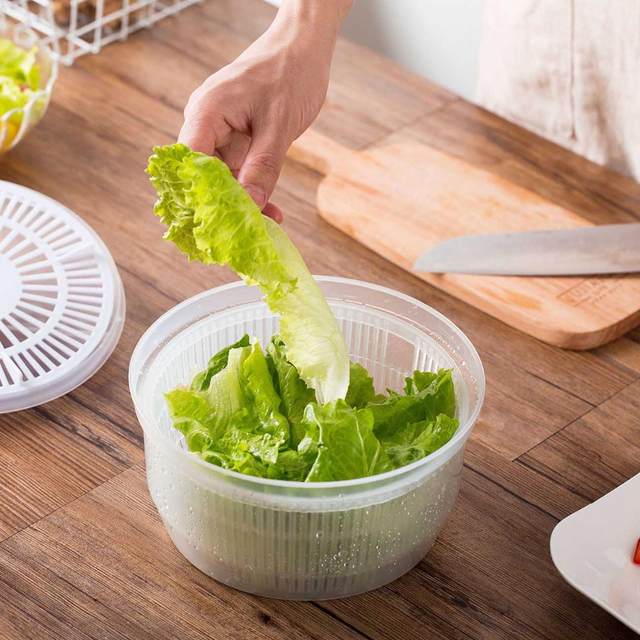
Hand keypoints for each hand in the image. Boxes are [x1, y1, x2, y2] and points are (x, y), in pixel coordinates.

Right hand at [179, 0, 350, 220]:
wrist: (304, 46)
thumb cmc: (290, 73)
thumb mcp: (279, 126)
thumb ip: (262, 168)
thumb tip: (249, 206)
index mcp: (206, 113)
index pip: (189, 165)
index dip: (199, 198)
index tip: (218, 226)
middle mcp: (206, 123)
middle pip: (201, 176)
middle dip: (221, 206)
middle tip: (240, 235)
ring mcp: (220, 131)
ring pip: (221, 178)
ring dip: (241, 202)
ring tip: (264, 226)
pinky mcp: (235, 137)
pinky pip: (237, 170)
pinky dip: (251, 190)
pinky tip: (269, 210)